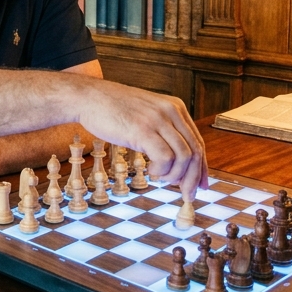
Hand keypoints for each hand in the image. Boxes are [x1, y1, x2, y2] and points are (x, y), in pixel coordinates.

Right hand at [75, 79, 208, 196]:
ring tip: (160, 178)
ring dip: (175, 176)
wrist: (89, 97)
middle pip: (195, 151)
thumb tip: (177, 160)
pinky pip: (165, 157)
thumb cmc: (114, 109)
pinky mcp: (142, 130)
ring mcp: (157, 120)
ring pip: (183, 157)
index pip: (198, 141)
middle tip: (186, 194)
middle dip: (192, 178)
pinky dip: (161, 171)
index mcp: (175, 108)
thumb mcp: (147, 114)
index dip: (201, 167)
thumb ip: (163, 130)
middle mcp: (171, 112)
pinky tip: (150, 171)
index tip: (201, 185)